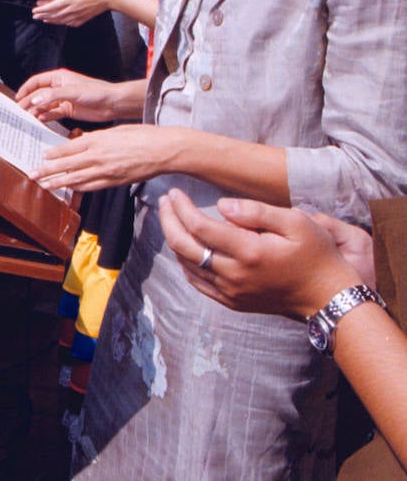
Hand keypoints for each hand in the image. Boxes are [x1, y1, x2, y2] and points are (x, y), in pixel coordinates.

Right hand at [16, 68, 127, 122]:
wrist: (113, 104)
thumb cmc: (96, 92)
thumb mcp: (72, 92)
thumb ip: (51, 96)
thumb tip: (33, 101)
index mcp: (59, 77)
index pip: (36, 82)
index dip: (26, 89)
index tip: (18, 98)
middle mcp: (59, 88)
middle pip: (39, 94)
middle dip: (29, 102)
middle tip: (20, 111)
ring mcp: (63, 99)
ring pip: (44, 105)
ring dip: (36, 111)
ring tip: (28, 118)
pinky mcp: (68, 110)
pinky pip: (53, 113)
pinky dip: (46, 117)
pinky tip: (40, 121)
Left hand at [31, 0, 115, 26]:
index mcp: (69, 0)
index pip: (51, 7)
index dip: (41, 9)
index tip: (34, 10)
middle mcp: (72, 9)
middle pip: (53, 15)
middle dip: (42, 15)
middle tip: (35, 16)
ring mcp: (78, 15)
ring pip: (60, 20)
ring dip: (51, 20)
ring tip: (44, 20)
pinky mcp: (84, 19)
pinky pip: (70, 23)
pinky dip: (62, 23)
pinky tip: (60, 22)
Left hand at [31, 123, 184, 191]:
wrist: (164, 150)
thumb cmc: (143, 135)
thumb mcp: (116, 130)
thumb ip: (98, 138)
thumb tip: (84, 142)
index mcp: (98, 140)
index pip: (69, 148)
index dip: (54, 154)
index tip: (42, 156)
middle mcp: (99, 157)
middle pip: (67, 166)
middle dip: (47, 171)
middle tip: (32, 175)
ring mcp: (107, 171)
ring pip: (77, 179)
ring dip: (59, 183)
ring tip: (45, 186)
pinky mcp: (115, 182)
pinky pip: (93, 186)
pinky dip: (79, 188)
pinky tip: (70, 189)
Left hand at [156, 189, 370, 319]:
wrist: (329, 297)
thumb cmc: (317, 254)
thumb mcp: (297, 223)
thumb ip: (256, 212)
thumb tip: (220, 206)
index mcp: (248, 252)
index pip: (199, 227)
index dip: (181, 207)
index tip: (175, 193)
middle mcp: (234, 274)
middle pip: (184, 246)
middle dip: (169, 220)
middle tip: (165, 201)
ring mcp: (232, 292)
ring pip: (187, 264)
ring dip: (173, 239)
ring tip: (172, 218)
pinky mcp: (233, 302)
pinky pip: (197, 282)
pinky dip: (185, 262)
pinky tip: (185, 247)